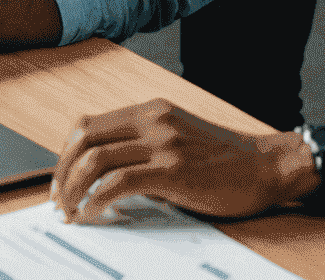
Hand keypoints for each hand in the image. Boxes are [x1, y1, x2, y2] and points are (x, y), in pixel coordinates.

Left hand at [52, 99, 314, 223]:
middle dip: (62, 171)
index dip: (66, 154)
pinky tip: (93, 214)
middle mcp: (154, 119)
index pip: (90, 123)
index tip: (60, 181)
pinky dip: (97, 200)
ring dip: (73, 189)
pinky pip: (119, 181)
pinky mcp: (174, 170)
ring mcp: (163, 143)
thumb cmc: (225, 160)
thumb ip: (145, 146)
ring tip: (70, 212)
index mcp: (152, 110)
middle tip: (58, 200)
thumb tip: (105, 175)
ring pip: (96, 158)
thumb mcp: (178, 139)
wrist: (265, 166)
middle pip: (85, 136)